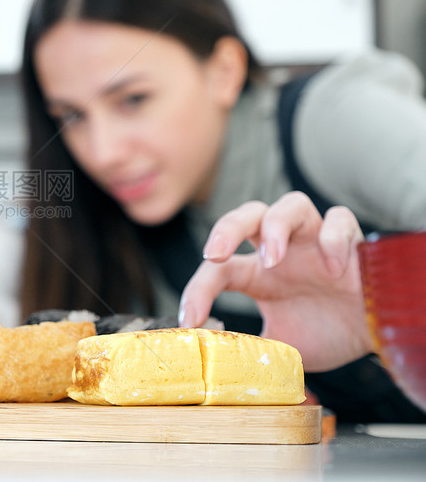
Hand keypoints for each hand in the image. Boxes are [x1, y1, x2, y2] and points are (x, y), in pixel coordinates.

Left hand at [178, 192, 374, 371]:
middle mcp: (284, 250)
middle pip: (249, 214)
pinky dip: (333, 236)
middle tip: (215, 254)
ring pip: (292, 203)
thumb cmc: (328, 332)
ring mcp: (317, 241)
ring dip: (276, 226)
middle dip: (226, 227)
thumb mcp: (279, 344)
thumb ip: (250, 347)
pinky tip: (333, 268)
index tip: (189, 320)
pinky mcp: (353, 243)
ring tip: (273, 260)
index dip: (197, 290)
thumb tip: (216, 360)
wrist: (376, 335)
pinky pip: (341, 218)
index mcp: (260, 273)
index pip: (219, 268)